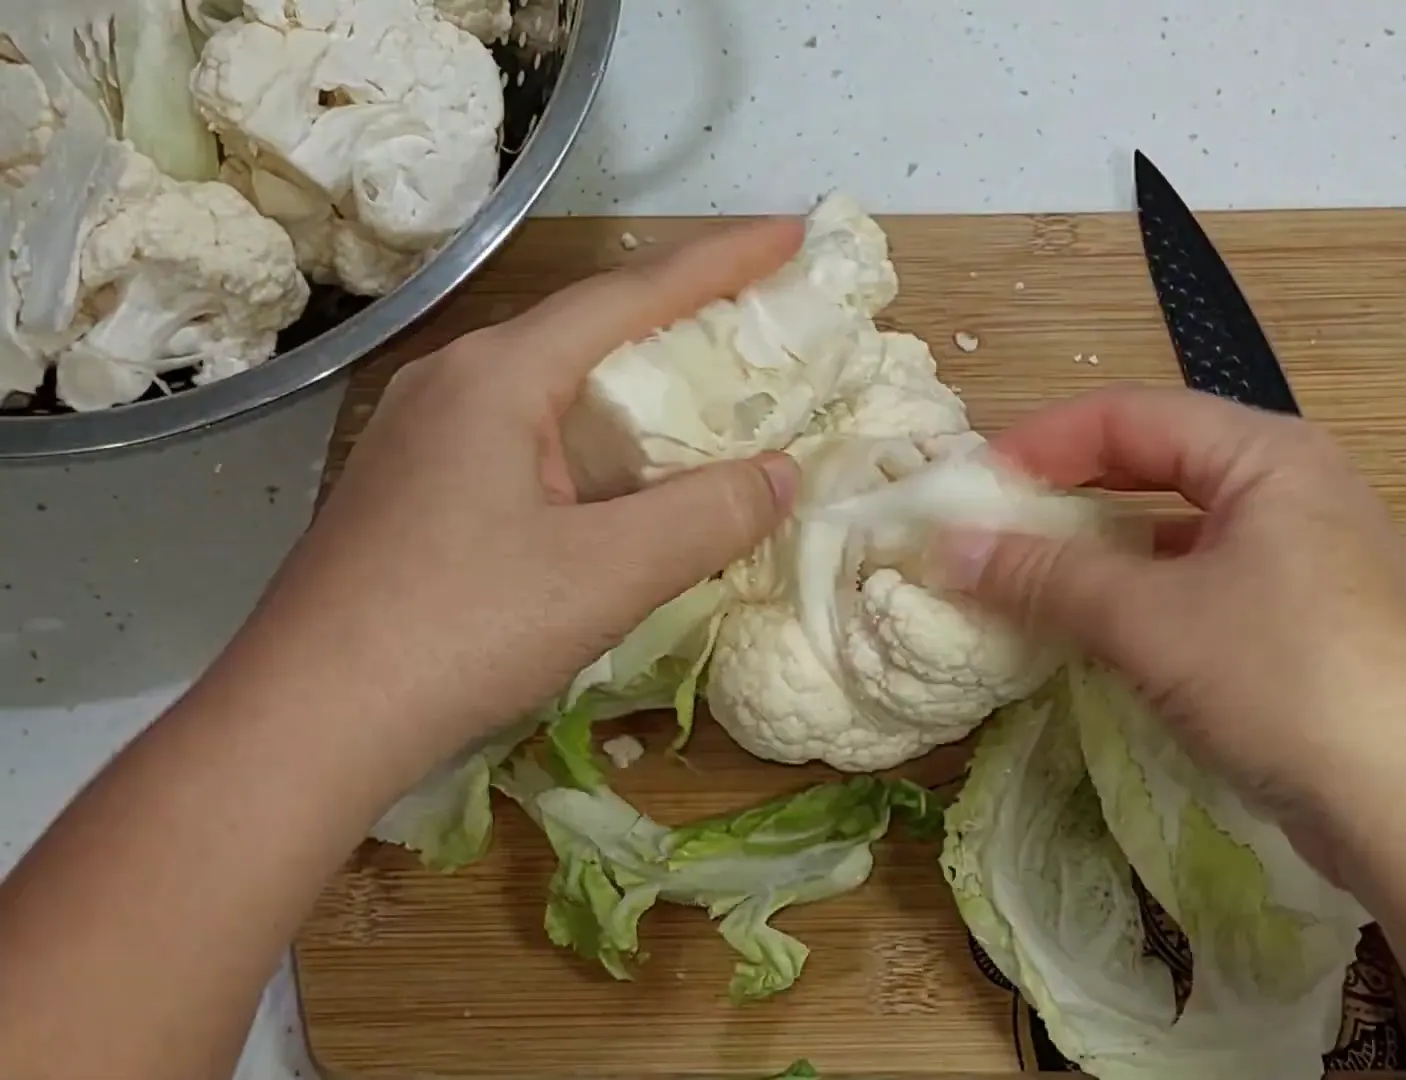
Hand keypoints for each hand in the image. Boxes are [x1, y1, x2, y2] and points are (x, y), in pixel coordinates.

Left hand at [218, 221, 803, 766]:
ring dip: (634, 389)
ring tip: (709, 396)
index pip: (630, 294)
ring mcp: (418, 437)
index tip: (793, 234)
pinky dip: (590, 442)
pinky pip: (519, 438)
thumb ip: (706, 516)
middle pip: (586, 330)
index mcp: (499, 374)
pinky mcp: (407, 493)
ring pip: (550, 389)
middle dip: (680, 320)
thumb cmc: (458, 630)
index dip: (720, 262)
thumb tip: (780, 475)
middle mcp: (452, 382)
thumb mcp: (607, 575)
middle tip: (765, 315)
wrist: (305, 720)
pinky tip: (619, 484)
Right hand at [938, 386, 1405, 867]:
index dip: (1039, 445)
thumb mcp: (1151, 622)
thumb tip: (946, 548)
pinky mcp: (1317, 633)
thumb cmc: (1286, 678)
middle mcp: (1299, 490)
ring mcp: (1314, 564)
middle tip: (985, 539)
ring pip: (1185, 539)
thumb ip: (1046, 578)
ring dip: (1104, 561)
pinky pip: (1212, 594)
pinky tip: (1106, 648)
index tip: (963, 491)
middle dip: (1067, 501)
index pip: (1130, 415)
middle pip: (1159, 469)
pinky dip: (1149, 609)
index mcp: (1269, 453)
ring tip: (1028, 595)